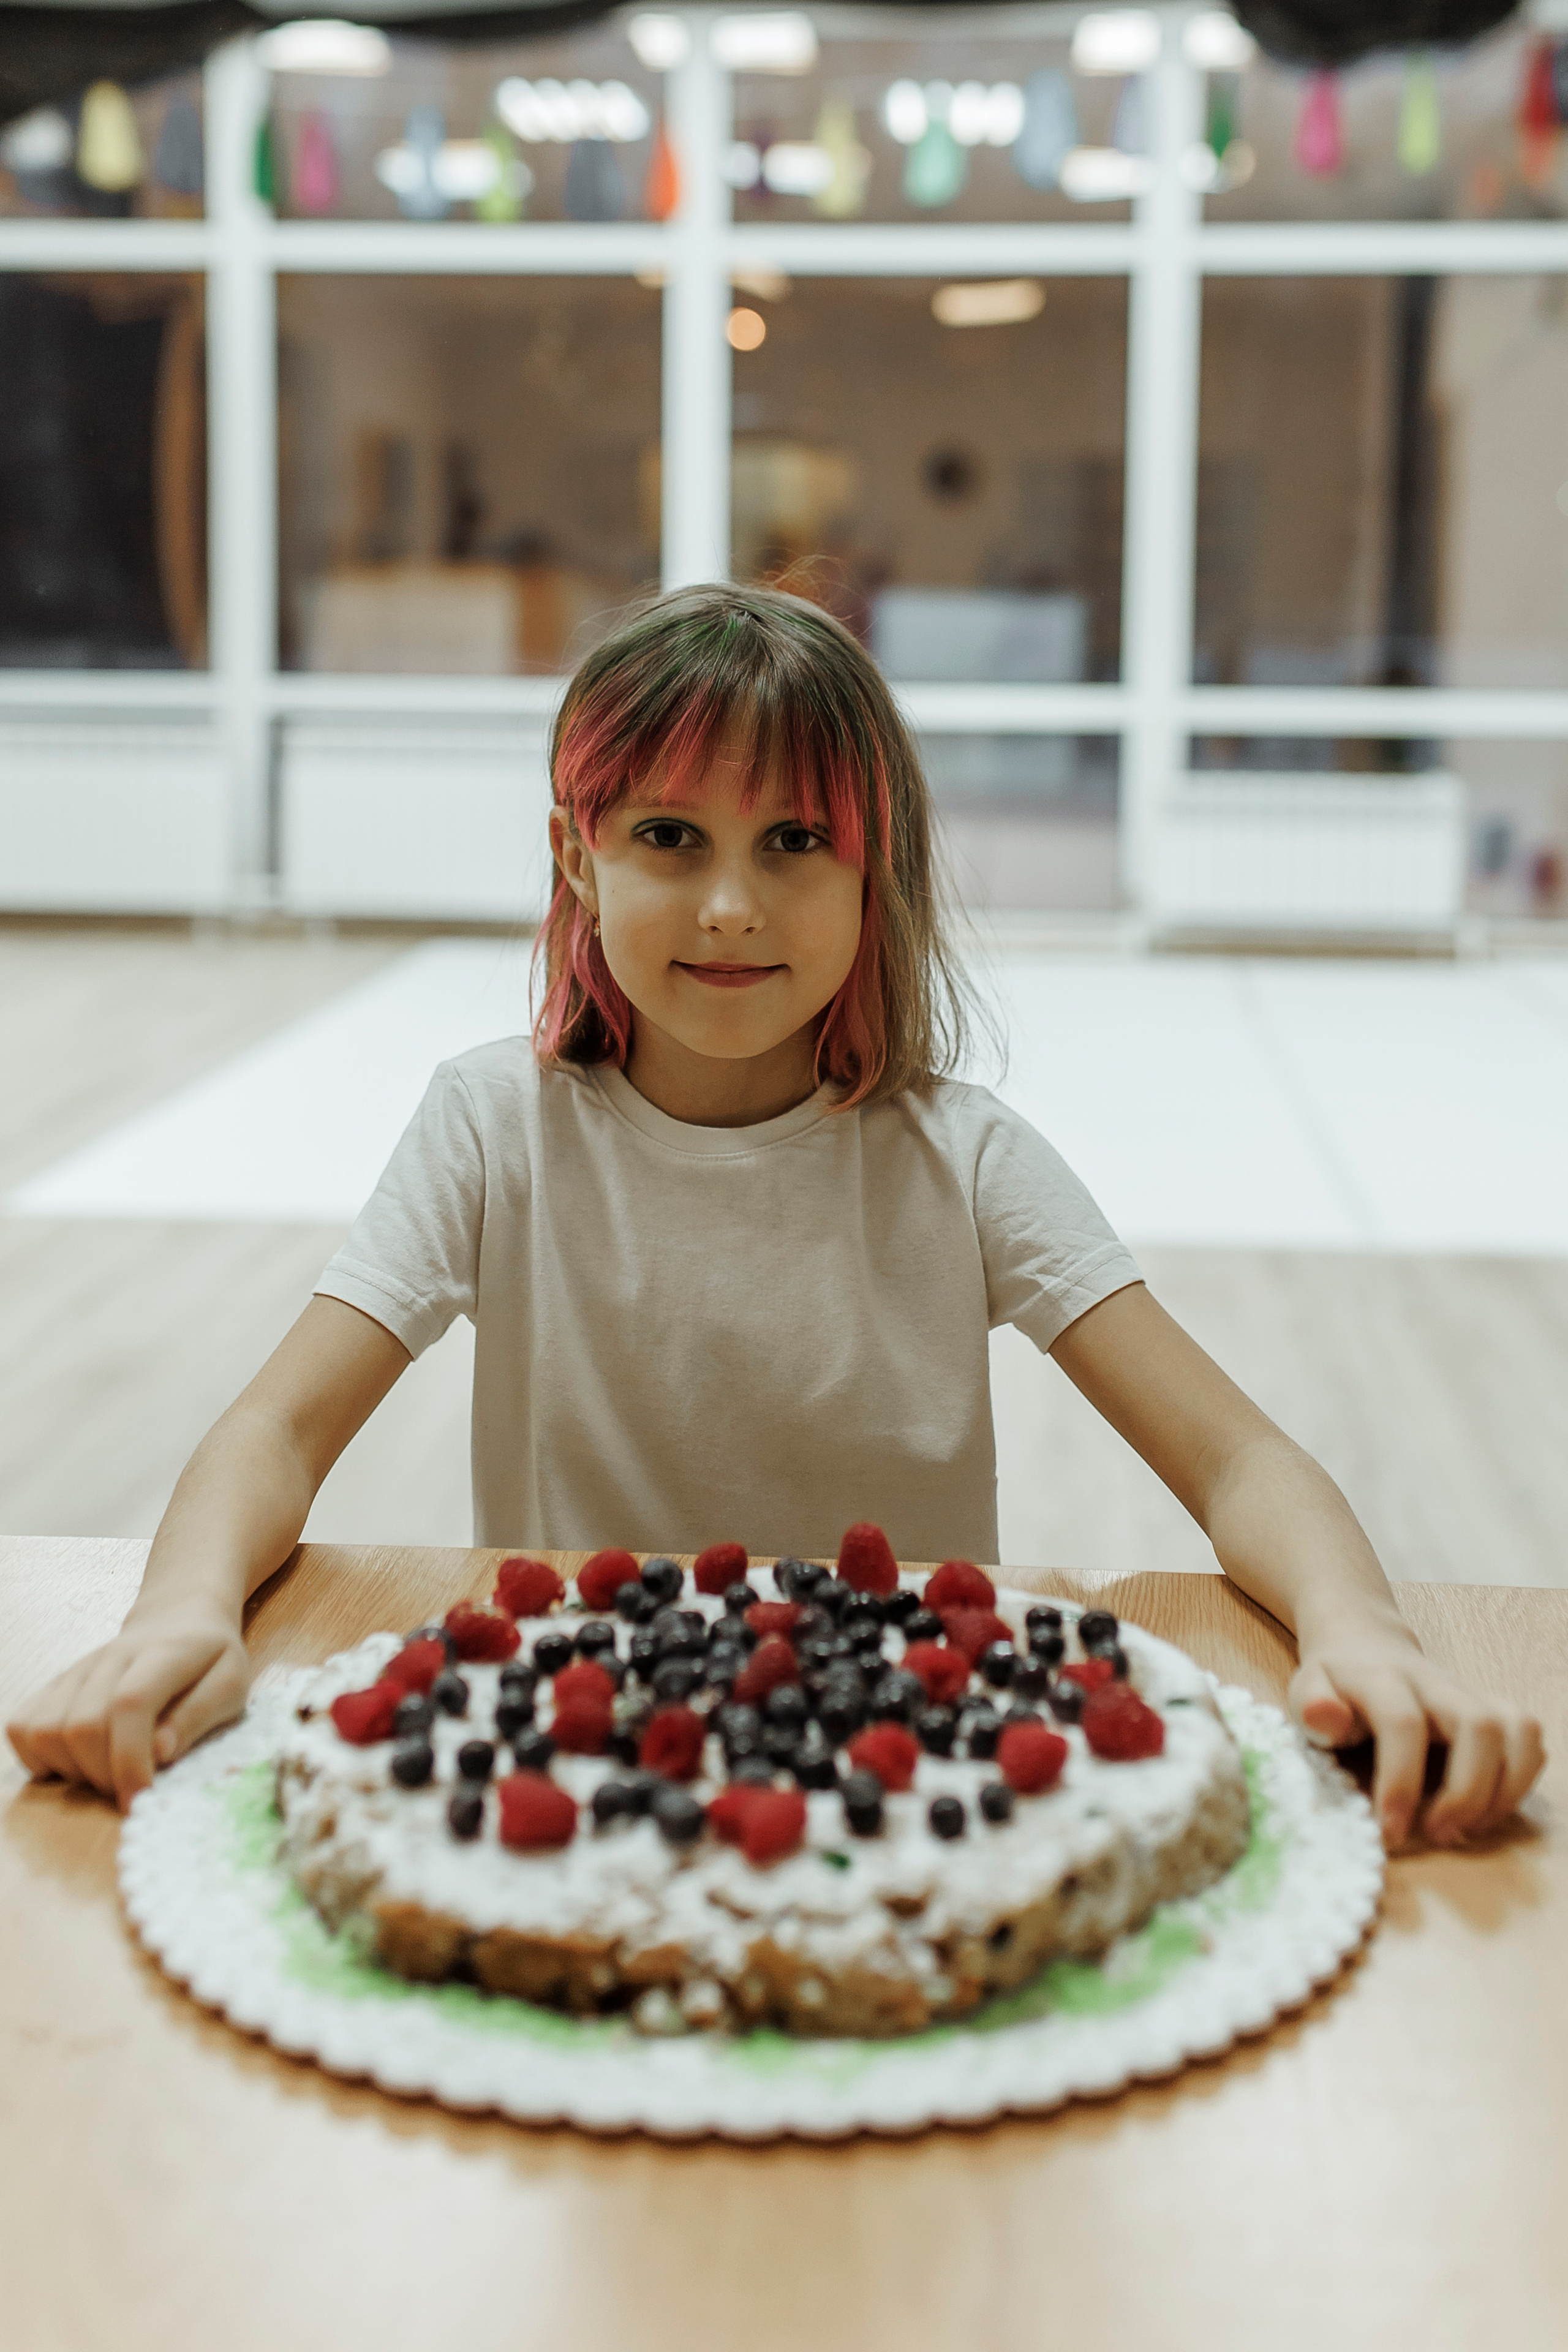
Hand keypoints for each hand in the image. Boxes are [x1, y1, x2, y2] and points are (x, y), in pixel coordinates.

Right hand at [6, 1601, 249, 1812]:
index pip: (129, 1704)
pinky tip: (77, 1764)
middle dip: (104, 1776)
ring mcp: (78, 1669)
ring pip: (45, 1730)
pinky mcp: (56, 1683)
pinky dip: (40, 1758)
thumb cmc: (210, 1658)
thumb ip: (199, 1716)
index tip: (140, 1801)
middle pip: (82, 1725)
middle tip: (133, 1790)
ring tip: (109, 1775)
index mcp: (164, 1654)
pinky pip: (23, 1726)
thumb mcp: (231, 1683)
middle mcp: (112, 1657)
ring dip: (73, 1771)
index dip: (129, 1761)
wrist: (178, 1617)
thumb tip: (161, 1753)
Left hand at [1291, 1631, 1544, 1849]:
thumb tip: (1324, 1719)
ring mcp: (1468, 1692)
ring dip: (1503, 1789)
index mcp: (1382, 1679)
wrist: (1364, 1643)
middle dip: (1468, 1792)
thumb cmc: (1335, 1681)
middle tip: (1439, 1834)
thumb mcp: (1307, 1688)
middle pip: (1479, 1725)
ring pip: (1515, 1729)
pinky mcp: (1491, 1706)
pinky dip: (1521, 1777)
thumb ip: (1312, 1705)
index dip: (1401, 1781)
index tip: (1392, 1830)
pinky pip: (1527, 1735)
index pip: (1403, 1723)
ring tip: (1469, 1828)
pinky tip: (1487, 1808)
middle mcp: (1434, 1682)